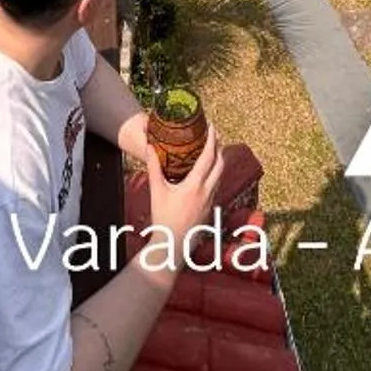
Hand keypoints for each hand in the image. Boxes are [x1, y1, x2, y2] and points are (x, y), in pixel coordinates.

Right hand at [144, 127, 223, 259]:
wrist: (173, 245)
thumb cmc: (163, 219)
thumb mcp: (157, 192)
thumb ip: (154, 168)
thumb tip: (150, 148)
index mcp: (195, 185)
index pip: (209, 156)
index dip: (212, 139)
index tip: (212, 126)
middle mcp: (207, 191)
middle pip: (220, 163)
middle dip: (219, 146)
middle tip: (214, 134)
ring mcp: (211, 199)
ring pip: (221, 174)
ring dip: (219, 159)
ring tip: (212, 149)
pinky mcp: (211, 206)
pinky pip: (217, 184)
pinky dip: (216, 173)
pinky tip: (208, 172)